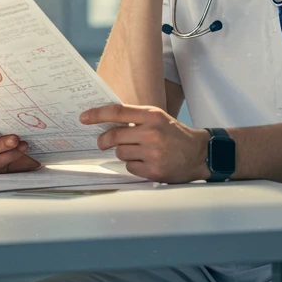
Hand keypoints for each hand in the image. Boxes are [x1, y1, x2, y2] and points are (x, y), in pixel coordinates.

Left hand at [80, 103, 209, 183]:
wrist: (198, 153)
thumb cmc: (174, 134)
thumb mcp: (158, 118)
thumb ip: (136, 118)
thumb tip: (107, 122)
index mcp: (152, 115)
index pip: (118, 112)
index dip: (97, 114)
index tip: (84, 117)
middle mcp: (151, 132)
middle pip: (114, 136)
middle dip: (103, 140)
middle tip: (101, 142)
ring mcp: (152, 153)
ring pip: (120, 153)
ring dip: (123, 153)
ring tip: (137, 151)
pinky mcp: (153, 170)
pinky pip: (130, 167)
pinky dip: (133, 165)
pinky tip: (145, 162)